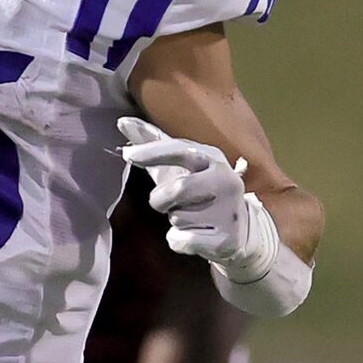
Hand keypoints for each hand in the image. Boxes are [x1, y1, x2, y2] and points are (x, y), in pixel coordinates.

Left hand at [117, 115, 278, 280]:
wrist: (240, 229)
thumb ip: (153, 144)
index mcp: (212, 158)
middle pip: (179, 188)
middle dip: (161, 199)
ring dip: (175, 220)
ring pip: (178, 218)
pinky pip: (182, 241)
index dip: (154, 152)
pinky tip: (193, 235)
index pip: (181, 150)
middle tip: (163, 203)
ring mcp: (228, 210)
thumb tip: (122, 121)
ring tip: (192, 217)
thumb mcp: (179, 166)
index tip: (129, 155)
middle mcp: (225, 180)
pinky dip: (177, 240)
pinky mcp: (226, 239)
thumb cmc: (200, 192)